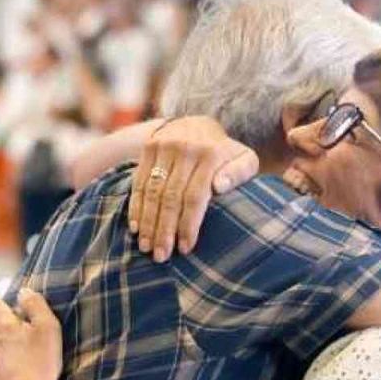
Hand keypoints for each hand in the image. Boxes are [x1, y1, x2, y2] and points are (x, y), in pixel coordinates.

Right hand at [129, 117, 258, 261]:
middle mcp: (185, 147)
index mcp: (211, 154)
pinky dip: (136, 206)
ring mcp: (164, 145)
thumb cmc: (225, 153)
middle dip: (164, 229)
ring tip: (146, 247)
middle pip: (171, 197)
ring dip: (147, 222)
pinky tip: (135, 227)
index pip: (195, 196)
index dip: (188, 224)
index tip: (185, 248)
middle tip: (161, 256)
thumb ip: (239, 172)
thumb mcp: (244, 158)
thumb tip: (219, 186)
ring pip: (152, 191)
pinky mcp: (149, 147)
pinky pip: (139, 181)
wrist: (199, 123)